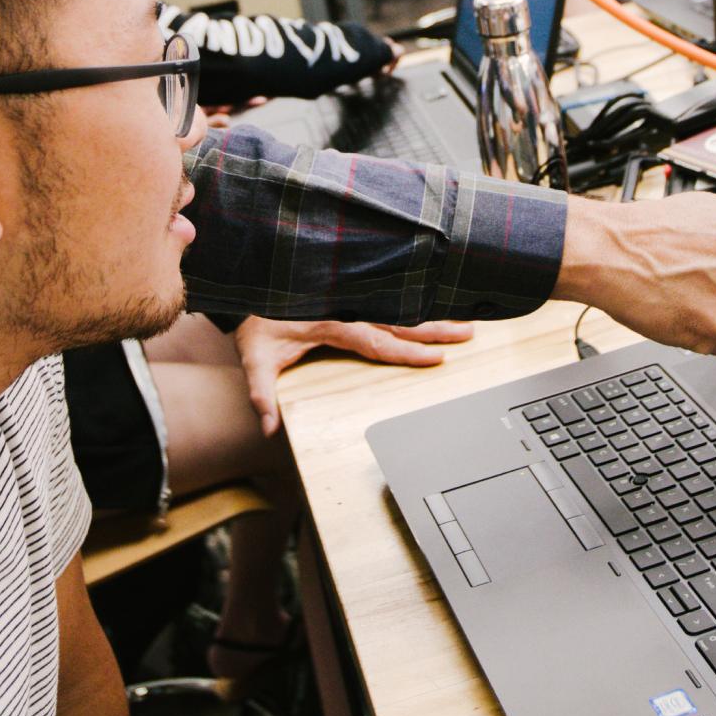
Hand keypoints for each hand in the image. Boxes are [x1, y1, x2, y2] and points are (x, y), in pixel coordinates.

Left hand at [234, 316, 472, 435]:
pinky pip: (387, 298)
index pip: (377, 340)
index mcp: (332, 323)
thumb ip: (261, 393)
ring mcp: (350, 298)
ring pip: (398, 306)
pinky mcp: (349, 294)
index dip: (408, 351)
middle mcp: (347, 307)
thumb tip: (268, 428)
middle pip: (399, 318)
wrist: (247, 288)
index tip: (438, 359)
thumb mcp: (254, 358)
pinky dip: (413, 302)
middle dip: (435, 328)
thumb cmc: (255, 324)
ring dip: (429, 313)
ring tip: (462, 318)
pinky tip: (432, 306)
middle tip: (469, 331)